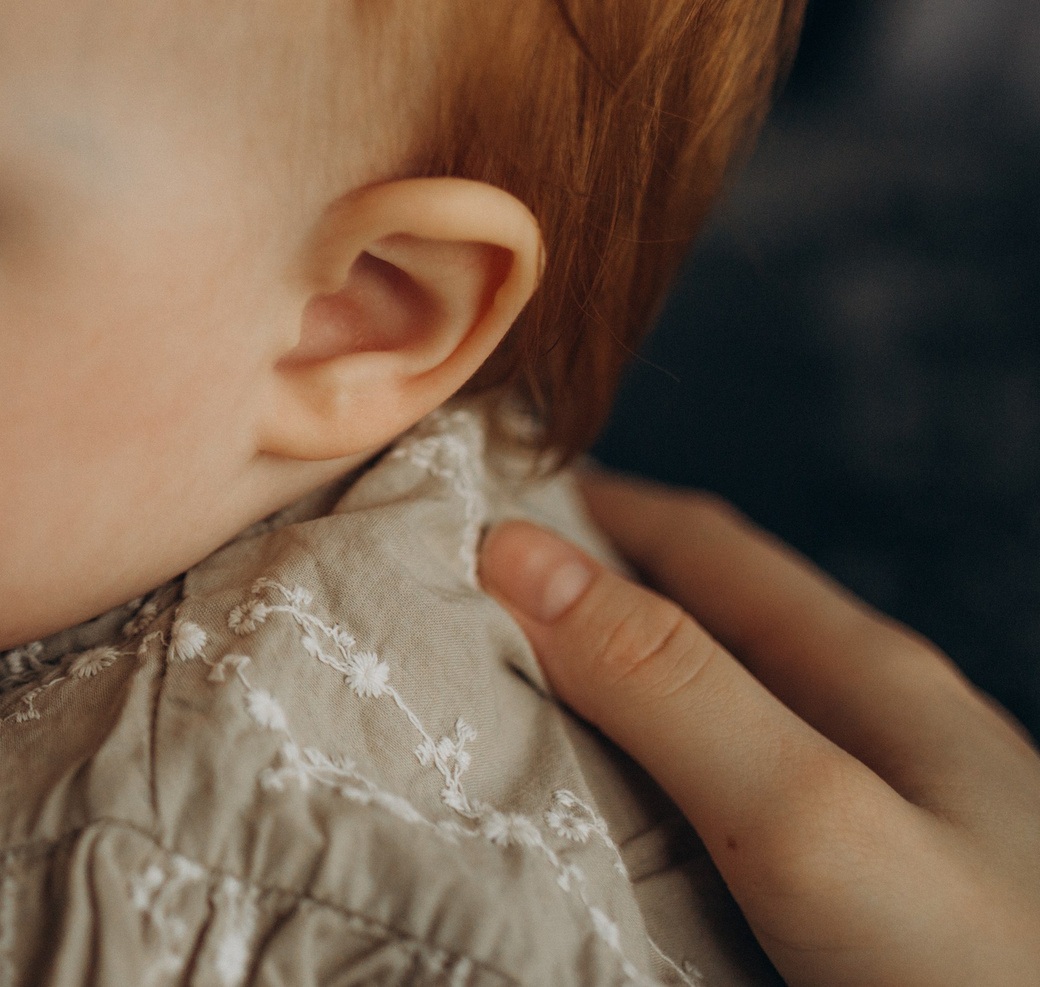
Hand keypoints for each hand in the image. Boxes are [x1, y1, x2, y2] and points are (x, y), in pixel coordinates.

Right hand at [481, 471, 1039, 986]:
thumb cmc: (979, 978)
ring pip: (730, 733)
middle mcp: (891, 740)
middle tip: (447, 610)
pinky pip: (746, 829)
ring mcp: (898, 835)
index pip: (701, 540)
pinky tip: (614, 854)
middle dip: (584, 603)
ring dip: (619, 710)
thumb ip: (667, 682)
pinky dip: (658, 807)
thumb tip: (510, 545)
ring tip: (502, 724)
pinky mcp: (884, 922)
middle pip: (713, 631)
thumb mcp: (803, 817)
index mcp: (877, 679)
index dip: (582, 502)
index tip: (462, 490)